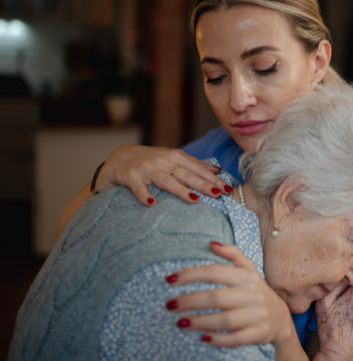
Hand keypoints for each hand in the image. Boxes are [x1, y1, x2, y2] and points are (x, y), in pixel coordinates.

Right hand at [96, 145, 229, 205]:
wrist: (116, 158)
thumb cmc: (149, 161)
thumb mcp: (172, 159)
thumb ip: (193, 164)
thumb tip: (217, 169)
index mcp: (174, 156)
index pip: (198, 168)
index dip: (213, 178)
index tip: (228, 189)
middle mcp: (162, 160)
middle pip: (186, 174)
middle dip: (203, 184)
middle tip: (219, 194)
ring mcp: (146, 168)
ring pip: (166, 180)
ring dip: (180, 190)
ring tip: (194, 200)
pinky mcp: (129, 176)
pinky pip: (137, 187)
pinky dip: (143, 195)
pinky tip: (151, 204)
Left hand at [164, 242, 293, 347]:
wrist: (280, 318)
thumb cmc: (256, 291)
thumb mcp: (249, 270)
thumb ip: (232, 254)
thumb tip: (211, 243)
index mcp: (247, 276)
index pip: (215, 272)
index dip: (191, 275)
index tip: (170, 280)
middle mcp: (253, 294)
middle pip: (217, 297)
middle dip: (190, 301)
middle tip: (169, 305)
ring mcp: (257, 315)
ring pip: (225, 320)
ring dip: (200, 322)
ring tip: (180, 322)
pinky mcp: (258, 333)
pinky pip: (236, 339)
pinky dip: (218, 339)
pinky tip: (202, 338)